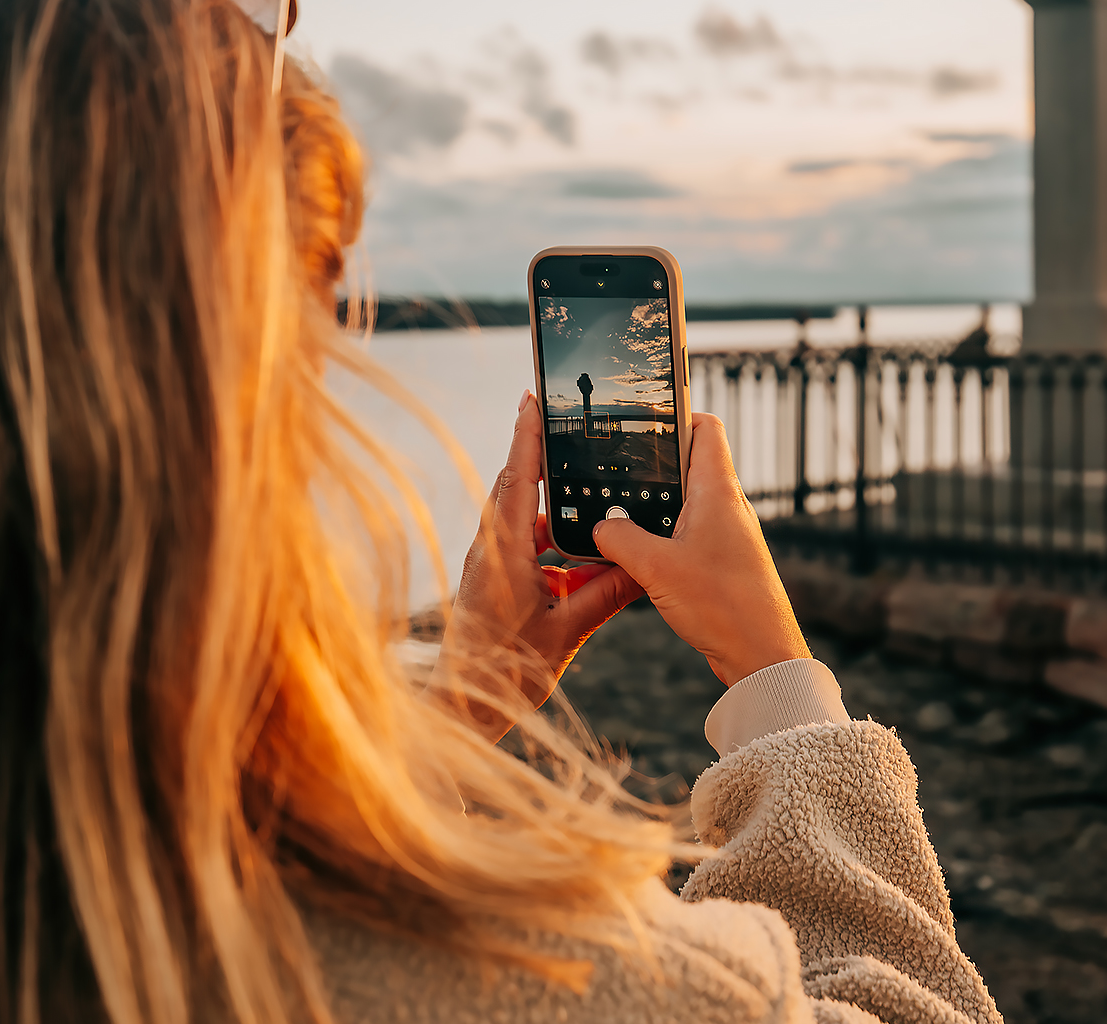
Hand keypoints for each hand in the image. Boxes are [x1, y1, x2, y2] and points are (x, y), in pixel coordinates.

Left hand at [434, 390, 643, 740]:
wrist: (464, 710)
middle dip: (550, 464)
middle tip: (577, 433)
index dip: (527, 435)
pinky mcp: (495, 584)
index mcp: (504, 553)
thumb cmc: (504, 673)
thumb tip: (643, 565)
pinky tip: (585, 561)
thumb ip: (606, 595)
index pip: (517, 479)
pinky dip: (556, 548)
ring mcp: (492, 566)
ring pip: (529, 524)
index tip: (534, 396)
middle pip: (522, 491)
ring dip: (559, 516)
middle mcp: (492, 551)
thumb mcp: (567, 632)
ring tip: (595, 508)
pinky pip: (529, 551)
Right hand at [591, 413, 808, 685]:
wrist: (762, 655)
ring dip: (658, 504)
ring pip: (689, 501)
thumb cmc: (723, 606)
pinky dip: (667, 534)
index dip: (677, 414)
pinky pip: (691, 533)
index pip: (705, 427)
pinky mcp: (725, 561)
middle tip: (617, 469)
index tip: (643, 419)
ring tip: (622, 512)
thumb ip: (621, 540)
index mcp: (718, 490)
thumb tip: (602, 525)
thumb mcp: (656, 568)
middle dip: (655, 464)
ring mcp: (729, 534)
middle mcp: (729, 505)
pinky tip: (642, 553)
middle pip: (692, 463)